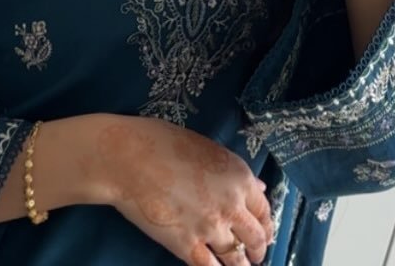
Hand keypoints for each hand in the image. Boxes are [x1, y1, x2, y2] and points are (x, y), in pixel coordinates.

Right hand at [87, 115, 273, 265]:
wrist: (128, 158)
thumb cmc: (163, 142)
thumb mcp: (206, 147)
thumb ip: (233, 171)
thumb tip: (258, 188)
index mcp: (239, 176)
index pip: (264, 209)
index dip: (266, 224)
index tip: (264, 232)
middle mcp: (231, 205)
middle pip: (255, 237)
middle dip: (258, 249)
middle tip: (255, 255)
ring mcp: (210, 228)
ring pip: (236, 258)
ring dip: (241, 265)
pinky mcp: (187, 246)